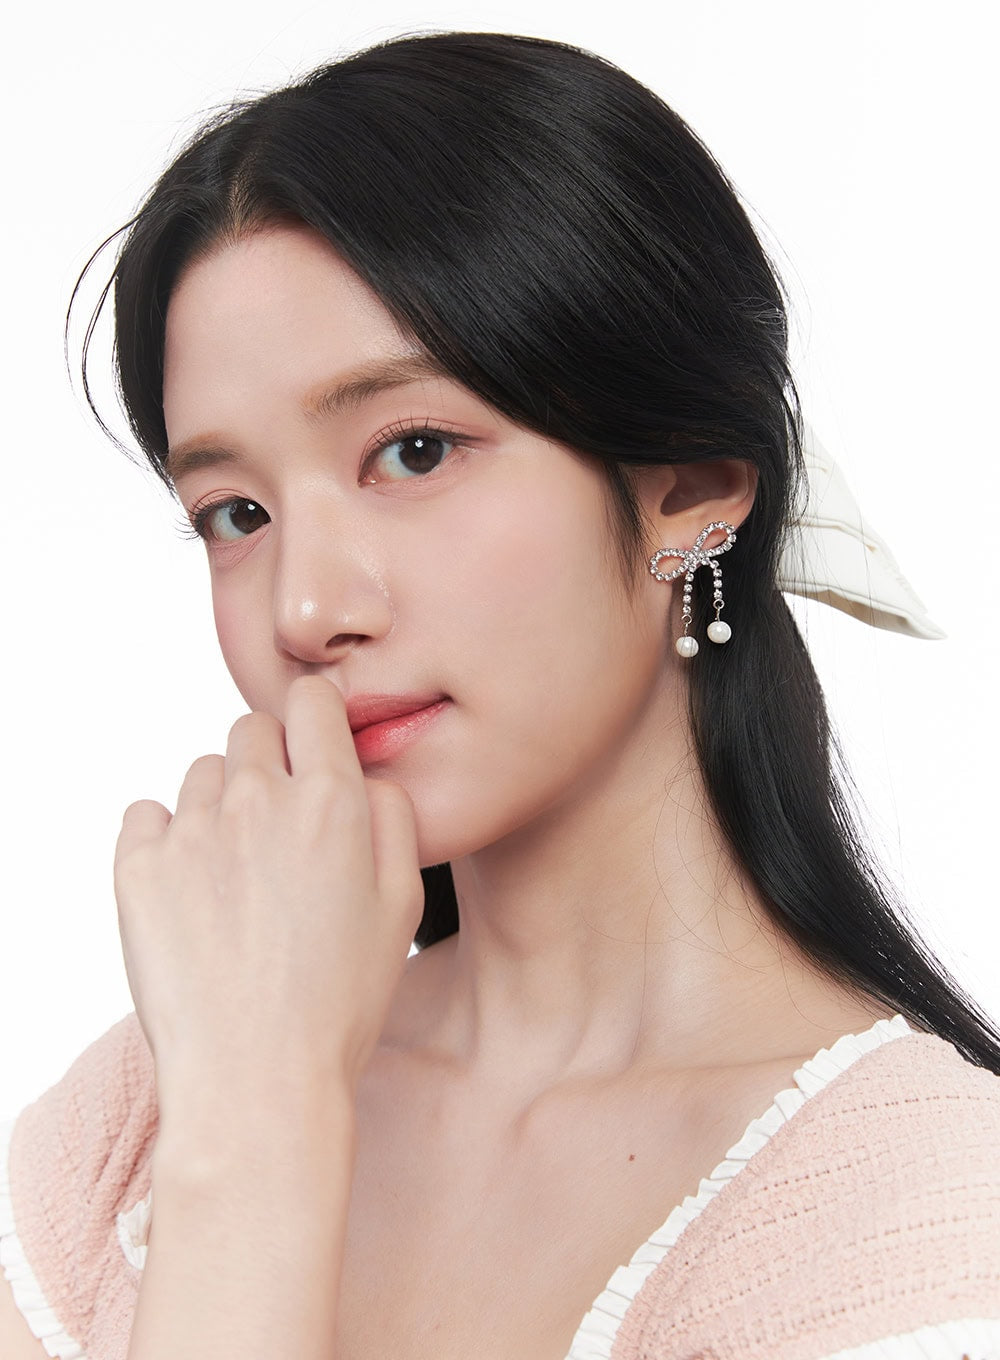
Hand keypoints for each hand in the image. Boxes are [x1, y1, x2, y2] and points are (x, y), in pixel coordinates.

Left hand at [113, 676, 423, 1122]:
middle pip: (251, 729)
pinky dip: (166, 840)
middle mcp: (259, 800)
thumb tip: (362, 774)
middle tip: (276, 834)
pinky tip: (192, 893)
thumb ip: (392, 817)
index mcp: (331, 802)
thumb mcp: (402, 906)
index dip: (314, 720)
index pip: (311, 701)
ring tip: (236, 881)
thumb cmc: (337, 1000)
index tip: (310, 747)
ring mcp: (192, 829)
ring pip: (203, 774)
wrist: (256, 1078)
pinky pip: (147, 815)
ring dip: (220, 807)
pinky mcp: (137, 865)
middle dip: (267, 765)